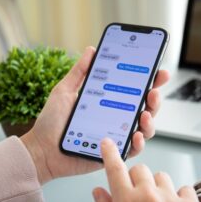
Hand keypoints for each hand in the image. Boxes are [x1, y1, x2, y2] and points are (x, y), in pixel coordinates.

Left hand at [21, 47, 169, 183]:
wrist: (42, 149)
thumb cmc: (52, 121)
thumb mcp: (64, 91)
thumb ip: (79, 72)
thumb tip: (91, 50)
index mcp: (108, 101)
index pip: (133, 89)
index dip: (149, 80)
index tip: (159, 71)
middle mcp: (116, 116)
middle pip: (144, 107)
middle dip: (155, 98)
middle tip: (153, 92)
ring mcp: (116, 134)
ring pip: (144, 127)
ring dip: (150, 120)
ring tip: (145, 114)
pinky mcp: (114, 151)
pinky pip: (133, 148)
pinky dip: (138, 142)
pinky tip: (135, 134)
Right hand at [93, 138, 200, 201]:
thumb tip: (99, 192)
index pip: (114, 169)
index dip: (110, 153)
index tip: (108, 143)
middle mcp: (149, 196)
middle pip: (140, 169)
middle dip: (137, 179)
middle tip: (138, 196)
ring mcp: (171, 200)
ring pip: (162, 177)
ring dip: (158, 187)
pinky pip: (184, 188)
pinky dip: (179, 196)